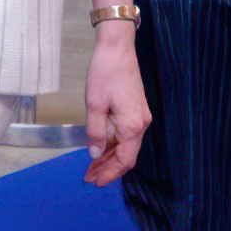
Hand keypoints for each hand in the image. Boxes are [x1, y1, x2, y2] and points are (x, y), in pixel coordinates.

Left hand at [82, 26, 151, 185]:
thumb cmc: (104, 73)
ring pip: (127, 146)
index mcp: (132, 125)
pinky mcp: (136, 111)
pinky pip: (126, 135)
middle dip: (108, 169)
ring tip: (91, 168)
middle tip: (89, 178)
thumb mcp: (94, 103)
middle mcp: (141, 124)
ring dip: (110, 158)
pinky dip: (114, 145)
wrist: (118, 50)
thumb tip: (95, 154)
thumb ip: (95, 131)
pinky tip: (100, 149)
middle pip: (127, 155)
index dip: (109, 172)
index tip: (94, 181)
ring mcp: (140, 117)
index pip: (124, 159)